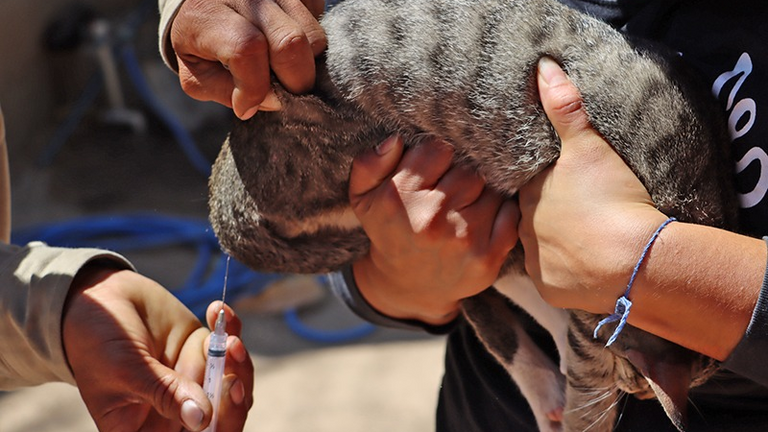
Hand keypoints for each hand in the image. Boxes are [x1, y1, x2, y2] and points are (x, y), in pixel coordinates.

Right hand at [62, 267, 253, 430]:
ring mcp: (194, 383)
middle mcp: (175, 413)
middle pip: (221, 423)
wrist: (97, 297)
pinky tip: (219, 312)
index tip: (217, 412)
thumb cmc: (96, 341)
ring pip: (235, 388)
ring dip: (238, 364)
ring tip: (228, 339)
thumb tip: (202, 418)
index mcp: (147, 431)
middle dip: (234, 401)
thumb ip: (164, 393)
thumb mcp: (126, 370)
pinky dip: (233, 331)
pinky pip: (231, 352)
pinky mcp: (204, 353)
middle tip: (233, 375)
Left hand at [170, 0, 326, 119]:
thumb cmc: (200, 43)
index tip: (246, 106)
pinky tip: (287, 43)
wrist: (204, 3)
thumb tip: (274, 100)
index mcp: (208, 14)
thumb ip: (227, 91)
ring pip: (313, 36)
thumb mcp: (197, 74)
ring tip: (283, 67)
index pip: (246, 50)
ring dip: (306, 64)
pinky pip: (320, 23)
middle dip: (295, 82)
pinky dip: (311, 44)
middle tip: (284, 93)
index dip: (254, 88)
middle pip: (289, 42)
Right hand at [349, 135, 519, 324]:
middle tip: (449, 191)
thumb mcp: (363, 198)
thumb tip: (396, 140)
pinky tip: (481, 220)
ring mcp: (463, 240)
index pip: (438, 149)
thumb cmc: (389, 231)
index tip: (432, 171)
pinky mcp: (488, 258)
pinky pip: (510, 213)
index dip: (437, 157)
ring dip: (481, 194)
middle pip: (468, 170)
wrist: (407, 286)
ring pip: (491, 190)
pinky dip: (500, 212)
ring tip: (463, 207)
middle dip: (460, 176)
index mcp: (399, 198)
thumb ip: (369, 164)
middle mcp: (431, 219)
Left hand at [519, 57, 767, 360]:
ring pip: (542, 248)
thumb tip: (544, 67)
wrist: (634, 260)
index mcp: (530, 195)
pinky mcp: (550, 290)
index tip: (568, 186)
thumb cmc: (611, 198)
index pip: (531, 186)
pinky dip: (568, 273)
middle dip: (552, 215)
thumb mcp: (589, 147)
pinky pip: (554, 279)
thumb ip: (565, 109)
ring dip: (560, 244)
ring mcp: (535, 262)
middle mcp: (524, 229)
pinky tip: (587, 266)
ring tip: (587, 239)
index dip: (550, 185)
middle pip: (534, 218)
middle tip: (582, 213)